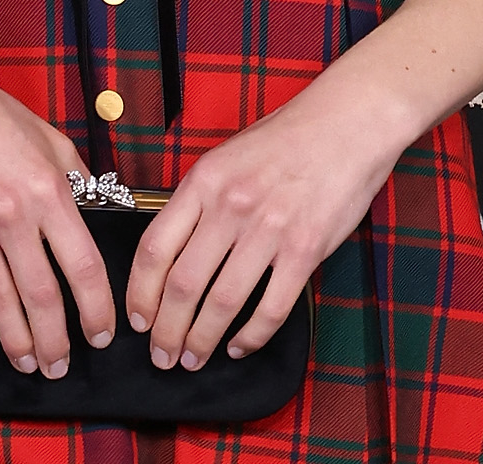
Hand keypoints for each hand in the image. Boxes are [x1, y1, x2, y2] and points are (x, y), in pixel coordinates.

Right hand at [0, 42, 117, 379]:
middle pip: (43, 297)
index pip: (84, 267)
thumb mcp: (50, 138)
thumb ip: (78, 179)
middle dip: (57, 343)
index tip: (102, 335)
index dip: (97, 310)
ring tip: (30, 365)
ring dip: (19, 343)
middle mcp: (12, 215)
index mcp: (48, 191)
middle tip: (61, 367)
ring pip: (1, 303)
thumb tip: (101, 210)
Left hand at [125, 83, 400, 369]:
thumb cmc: (283, 140)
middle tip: (161, 356)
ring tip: (193, 358)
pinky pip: (272, 307)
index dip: (139, 292)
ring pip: (224, 301)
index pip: (154, 248)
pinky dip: (252, 335)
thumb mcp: (224, 157)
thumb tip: (169, 250)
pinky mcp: (306, 249)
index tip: (137, 320)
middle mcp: (230, 207)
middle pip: (183, 284)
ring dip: (203, 339)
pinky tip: (239, 346)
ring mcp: (269, 229)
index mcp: (203, 182)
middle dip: (166, 330)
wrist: (345, 124)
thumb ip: (197, 201)